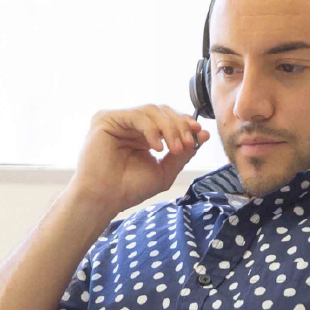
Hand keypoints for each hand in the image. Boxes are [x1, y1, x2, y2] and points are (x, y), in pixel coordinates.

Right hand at [68, 104, 210, 213]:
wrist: (105, 199)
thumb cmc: (129, 188)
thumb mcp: (164, 170)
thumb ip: (183, 153)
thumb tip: (204, 133)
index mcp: (142, 134)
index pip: (167, 118)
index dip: (184, 123)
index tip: (200, 133)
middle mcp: (130, 125)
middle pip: (161, 111)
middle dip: (179, 125)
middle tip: (188, 143)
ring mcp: (117, 120)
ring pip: (151, 110)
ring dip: (168, 128)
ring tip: (174, 148)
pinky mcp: (105, 119)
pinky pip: (136, 115)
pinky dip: (151, 129)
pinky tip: (156, 147)